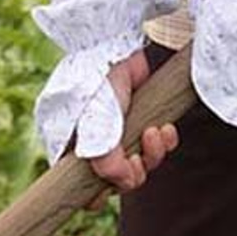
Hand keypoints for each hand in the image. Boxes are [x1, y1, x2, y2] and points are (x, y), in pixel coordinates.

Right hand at [87, 49, 180, 195]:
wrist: (117, 42)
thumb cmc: (96, 80)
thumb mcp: (96, 123)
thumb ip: (107, 160)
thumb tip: (124, 183)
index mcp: (70, 147)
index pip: (79, 188)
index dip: (99, 193)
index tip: (115, 184)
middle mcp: (92, 142)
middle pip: (115, 179)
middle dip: (134, 171)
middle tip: (141, 159)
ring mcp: (117, 130)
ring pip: (139, 162)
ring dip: (153, 155)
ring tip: (156, 133)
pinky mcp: (140, 118)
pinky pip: (155, 144)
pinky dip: (164, 142)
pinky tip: (166, 128)